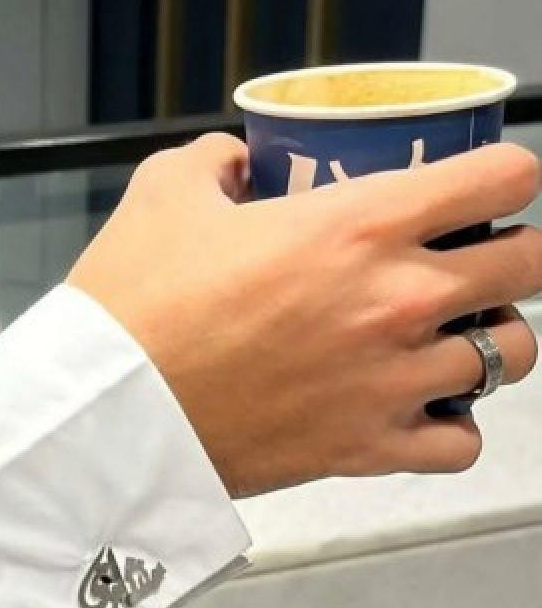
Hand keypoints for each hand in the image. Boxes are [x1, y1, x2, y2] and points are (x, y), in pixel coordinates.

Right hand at [67, 134, 541, 497]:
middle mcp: (394, 301)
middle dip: (511, 250)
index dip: (503, 170)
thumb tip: (237, 160)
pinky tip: (420, 406)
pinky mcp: (367, 448)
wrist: (109, 410)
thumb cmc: (135, 301)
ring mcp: (389, 382)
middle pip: (529, 264)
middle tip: (469, 254)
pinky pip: (462, 444)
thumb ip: (215, 159)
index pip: (501, 176)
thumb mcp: (163, 192)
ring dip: (488, 336)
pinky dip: (452, 424)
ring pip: (510, 355)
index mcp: (357, 223)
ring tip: (449, 333)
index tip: (483, 184)